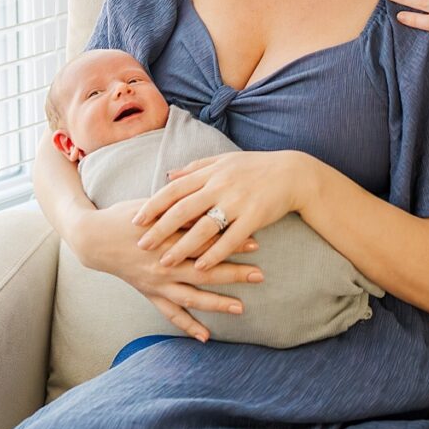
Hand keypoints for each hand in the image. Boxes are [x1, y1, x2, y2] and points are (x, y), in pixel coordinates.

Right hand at [60, 188, 262, 340]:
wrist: (94, 239)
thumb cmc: (126, 217)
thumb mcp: (152, 206)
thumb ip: (181, 210)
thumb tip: (210, 204)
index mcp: (165, 239)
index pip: (203, 241)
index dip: (228, 242)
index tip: (254, 242)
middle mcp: (162, 264)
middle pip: (203, 270)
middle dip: (232, 273)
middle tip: (259, 275)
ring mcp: (156, 283)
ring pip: (190, 296)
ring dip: (216, 302)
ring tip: (240, 307)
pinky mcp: (150, 293)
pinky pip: (170, 313)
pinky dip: (187, 325)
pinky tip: (206, 336)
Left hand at [134, 149, 314, 272]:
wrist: (292, 173)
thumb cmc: (255, 167)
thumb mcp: (222, 161)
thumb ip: (194, 169)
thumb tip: (167, 176)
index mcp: (209, 173)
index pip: (174, 190)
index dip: (153, 205)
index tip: (136, 220)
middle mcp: (220, 186)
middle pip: (183, 210)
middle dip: (160, 229)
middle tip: (142, 245)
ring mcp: (237, 202)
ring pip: (203, 228)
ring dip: (182, 247)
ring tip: (165, 262)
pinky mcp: (254, 217)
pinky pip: (230, 239)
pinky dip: (214, 254)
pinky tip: (201, 267)